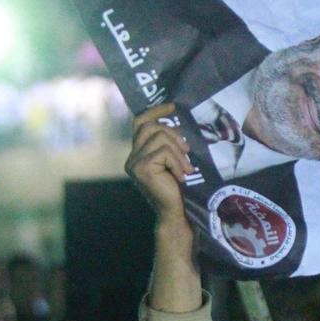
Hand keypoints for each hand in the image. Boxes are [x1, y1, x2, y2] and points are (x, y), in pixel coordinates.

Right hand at [126, 103, 192, 230]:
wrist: (174, 213)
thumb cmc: (178, 188)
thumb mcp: (172, 161)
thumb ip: (168, 144)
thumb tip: (176, 122)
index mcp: (138, 153)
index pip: (140, 122)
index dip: (155, 111)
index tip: (173, 106)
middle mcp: (132, 157)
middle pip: (150, 126)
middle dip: (173, 134)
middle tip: (187, 150)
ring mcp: (134, 163)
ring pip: (160, 138)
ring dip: (179, 152)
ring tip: (186, 167)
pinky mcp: (142, 168)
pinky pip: (164, 152)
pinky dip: (178, 162)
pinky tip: (181, 176)